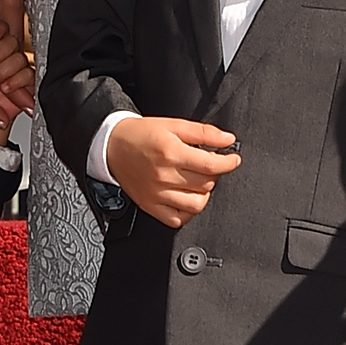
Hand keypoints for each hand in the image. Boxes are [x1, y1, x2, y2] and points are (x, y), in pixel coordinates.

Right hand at [107, 116, 239, 227]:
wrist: (112, 145)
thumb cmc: (142, 134)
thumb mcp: (174, 125)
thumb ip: (204, 132)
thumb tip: (228, 139)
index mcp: (171, 153)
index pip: (212, 165)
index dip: (229, 163)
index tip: (233, 159)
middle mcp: (164, 176)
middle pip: (206, 184)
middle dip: (213, 174)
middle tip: (207, 165)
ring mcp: (157, 194)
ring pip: (196, 204)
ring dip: (203, 193)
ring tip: (197, 182)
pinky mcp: (150, 206)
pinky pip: (177, 220)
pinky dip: (187, 211)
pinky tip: (186, 198)